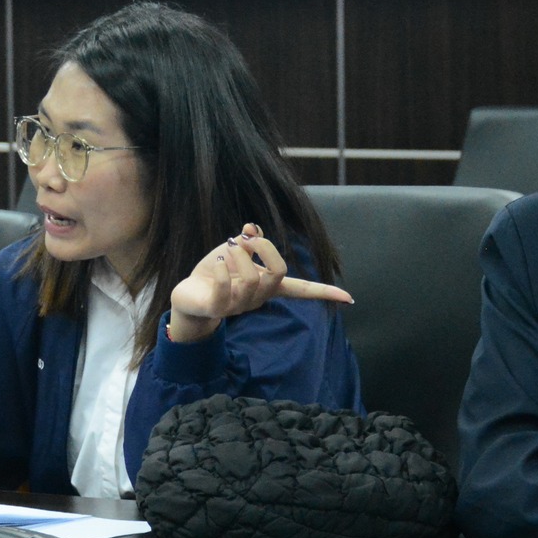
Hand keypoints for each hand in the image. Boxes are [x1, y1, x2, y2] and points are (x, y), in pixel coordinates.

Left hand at [166, 225, 353, 343]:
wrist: (188, 297)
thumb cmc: (217, 273)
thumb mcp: (235, 251)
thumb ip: (249, 240)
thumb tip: (253, 229)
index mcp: (268, 285)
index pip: (302, 290)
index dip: (324, 292)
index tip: (348, 298)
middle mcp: (258, 297)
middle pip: (278, 273)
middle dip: (265, 248)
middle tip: (246, 240)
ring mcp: (239, 305)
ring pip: (253, 278)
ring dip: (240, 254)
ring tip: (227, 249)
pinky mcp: (217, 308)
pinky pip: (226, 288)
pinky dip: (223, 268)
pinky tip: (218, 262)